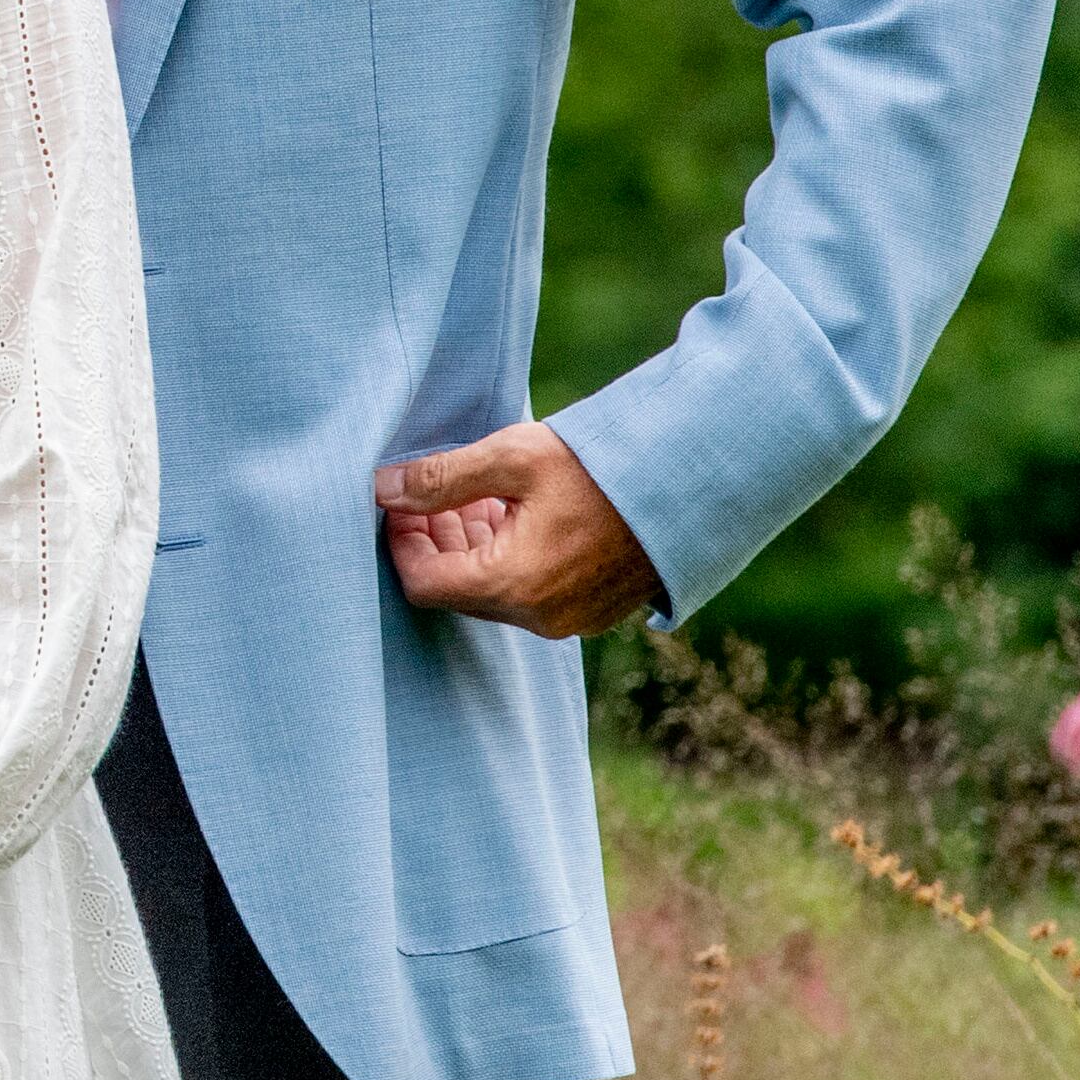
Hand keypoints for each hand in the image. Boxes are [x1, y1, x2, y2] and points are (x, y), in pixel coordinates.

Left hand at [379, 421, 663, 637]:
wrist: (696, 481)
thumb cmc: (603, 465)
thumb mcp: (513, 459)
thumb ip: (441, 477)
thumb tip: (382, 488)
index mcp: (514, 585)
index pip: (422, 583)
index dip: (400, 541)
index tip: (398, 499)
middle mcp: (539, 617)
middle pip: (456, 589)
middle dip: (434, 539)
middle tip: (429, 489)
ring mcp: (570, 620)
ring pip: (492, 591)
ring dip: (470, 546)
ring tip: (471, 492)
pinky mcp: (592, 611)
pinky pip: (528, 593)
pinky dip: (506, 557)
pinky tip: (512, 510)